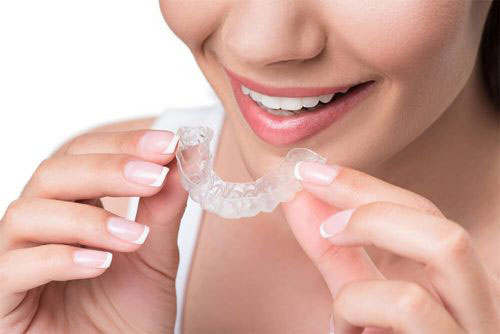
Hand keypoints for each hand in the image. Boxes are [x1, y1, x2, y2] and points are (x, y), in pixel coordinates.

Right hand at [0, 129, 186, 332]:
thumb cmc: (129, 315)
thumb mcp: (155, 256)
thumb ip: (164, 209)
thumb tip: (189, 158)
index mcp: (73, 208)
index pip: (84, 156)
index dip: (122, 145)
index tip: (168, 143)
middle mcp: (40, 226)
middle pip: (53, 174)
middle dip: (108, 169)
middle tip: (154, 176)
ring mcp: (15, 259)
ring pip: (28, 213)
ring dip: (88, 219)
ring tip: (134, 238)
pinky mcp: (3, 300)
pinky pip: (12, 267)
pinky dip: (59, 258)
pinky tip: (99, 263)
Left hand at [282, 162, 499, 332]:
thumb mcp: (357, 307)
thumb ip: (336, 257)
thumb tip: (302, 199)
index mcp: (451, 292)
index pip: (425, 216)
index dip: (366, 186)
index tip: (312, 170)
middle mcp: (479, 308)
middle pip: (439, 220)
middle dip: (367, 194)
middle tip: (311, 186)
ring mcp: (474, 330)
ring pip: (446, 247)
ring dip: (372, 254)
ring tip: (334, 293)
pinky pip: (409, 306)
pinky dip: (360, 305)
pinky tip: (345, 331)